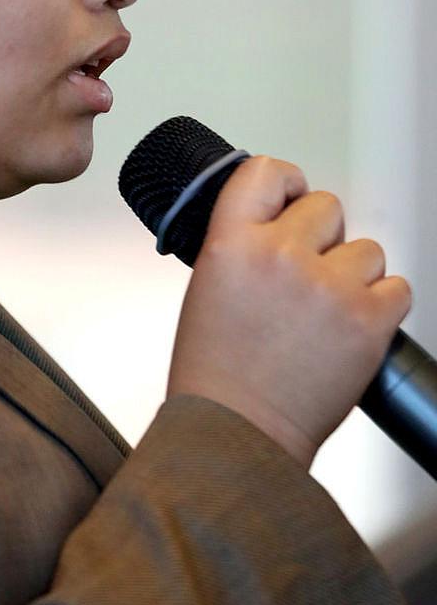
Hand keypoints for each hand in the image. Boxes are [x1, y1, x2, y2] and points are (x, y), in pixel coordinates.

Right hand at [166, 155, 412, 467]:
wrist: (237, 433)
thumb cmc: (216, 370)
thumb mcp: (206, 283)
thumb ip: (241, 241)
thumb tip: (278, 219)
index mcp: (232, 242)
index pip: (267, 171)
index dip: (286, 183)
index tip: (291, 199)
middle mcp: (281, 256)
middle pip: (327, 206)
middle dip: (322, 237)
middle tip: (306, 274)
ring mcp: (329, 287)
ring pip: (367, 249)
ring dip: (354, 275)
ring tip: (326, 311)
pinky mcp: (368, 322)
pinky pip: (397, 287)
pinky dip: (381, 305)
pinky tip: (351, 325)